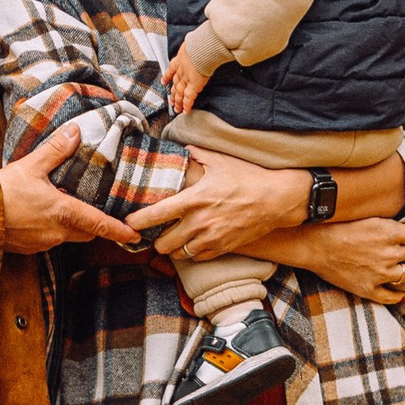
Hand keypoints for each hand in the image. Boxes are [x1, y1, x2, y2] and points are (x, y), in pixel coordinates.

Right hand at [0, 125, 135, 253]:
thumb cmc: (2, 192)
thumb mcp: (31, 165)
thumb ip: (56, 150)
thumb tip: (75, 132)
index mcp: (63, 212)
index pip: (100, 224)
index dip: (119, 230)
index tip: (136, 236)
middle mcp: (56, 233)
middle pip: (86, 233)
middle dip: (95, 227)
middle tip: (102, 219)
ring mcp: (42, 243)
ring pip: (66, 237)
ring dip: (71, 227)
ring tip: (65, 211)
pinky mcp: (27, 249)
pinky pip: (47, 241)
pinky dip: (50, 230)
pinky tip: (40, 218)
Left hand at [128, 149, 310, 261]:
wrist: (277, 200)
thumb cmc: (248, 177)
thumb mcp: (220, 161)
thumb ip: (195, 154)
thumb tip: (179, 146)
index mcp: (195, 199)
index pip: (156, 215)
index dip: (137, 222)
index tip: (127, 223)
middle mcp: (200, 222)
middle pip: (163, 243)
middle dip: (155, 240)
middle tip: (154, 233)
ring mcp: (212, 238)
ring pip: (179, 254)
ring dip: (173, 247)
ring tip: (173, 238)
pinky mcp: (223, 248)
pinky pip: (197, 258)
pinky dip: (191, 253)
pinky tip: (192, 243)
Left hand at [162, 42, 211, 116]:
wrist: (203, 46)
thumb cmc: (201, 41)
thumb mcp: (194, 40)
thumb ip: (195, 42)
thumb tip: (201, 37)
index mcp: (180, 59)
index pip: (172, 70)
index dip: (167, 76)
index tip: (164, 81)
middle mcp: (181, 70)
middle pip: (175, 84)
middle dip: (173, 93)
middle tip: (170, 101)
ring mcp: (186, 78)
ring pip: (180, 92)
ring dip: (177, 101)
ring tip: (176, 108)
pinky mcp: (194, 85)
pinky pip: (189, 97)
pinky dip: (187, 105)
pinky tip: (185, 111)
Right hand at [287, 216, 404, 304]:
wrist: (314, 244)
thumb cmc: (338, 225)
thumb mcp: (369, 217)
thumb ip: (392, 222)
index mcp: (390, 233)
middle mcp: (389, 254)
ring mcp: (380, 274)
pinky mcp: (368, 289)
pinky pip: (390, 296)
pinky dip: (399, 296)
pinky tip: (403, 294)